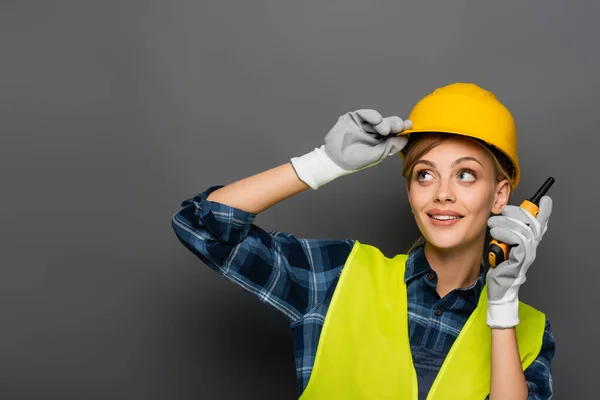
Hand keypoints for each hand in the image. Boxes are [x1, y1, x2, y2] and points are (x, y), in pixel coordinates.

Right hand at [290, 109, 410, 189]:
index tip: (409, 126)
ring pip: (379, 118)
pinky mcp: (354, 119)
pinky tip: (376, 120)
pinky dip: (372, 115)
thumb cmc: (355, 160)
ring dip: (384, 122)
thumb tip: (405, 138)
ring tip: (383, 129)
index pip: (394, 133)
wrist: (335, 159)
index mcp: (380, 142)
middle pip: (388, 124)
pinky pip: (366, 114)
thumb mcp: (378, 154)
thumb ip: (391, 146)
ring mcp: (363, 125)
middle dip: (395, 124)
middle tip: (399, 126)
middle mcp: (373, 132)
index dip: (402, 129)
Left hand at [485, 195, 552, 327]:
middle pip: (533, 224)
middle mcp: (531, 248)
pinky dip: (505, 233)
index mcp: (527, 243)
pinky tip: (496, 234)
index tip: (545, 200)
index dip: (544, 212)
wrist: (498, 288)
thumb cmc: (499, 268)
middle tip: (503, 211)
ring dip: (506, 222)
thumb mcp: (502, 246)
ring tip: (493, 224)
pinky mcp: (521, 260)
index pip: (539, 225)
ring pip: (523, 230)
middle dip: (518, 212)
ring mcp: (527, 254)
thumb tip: (503, 217)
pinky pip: (518, 240)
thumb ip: (507, 233)